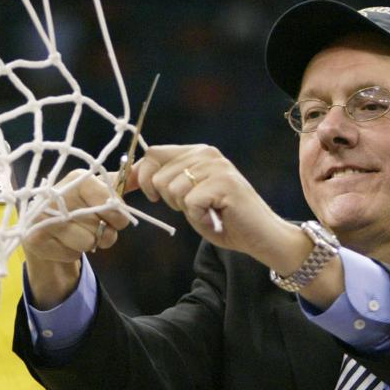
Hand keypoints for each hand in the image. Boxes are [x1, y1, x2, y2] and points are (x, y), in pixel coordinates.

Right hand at [23, 169, 130, 308]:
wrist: (44, 224)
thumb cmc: (78, 205)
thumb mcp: (99, 190)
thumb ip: (122, 182)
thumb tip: (141, 173)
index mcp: (78, 179)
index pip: (110, 202)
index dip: (118, 216)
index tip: (115, 219)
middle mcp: (59, 194)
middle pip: (101, 226)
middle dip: (105, 233)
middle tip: (95, 227)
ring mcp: (44, 217)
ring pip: (87, 242)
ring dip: (88, 244)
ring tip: (79, 234)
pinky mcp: (36, 238)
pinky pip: (71, 254)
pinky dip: (72, 252)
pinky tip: (64, 242)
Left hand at [126, 144, 305, 267]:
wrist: (262, 236)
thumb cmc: (223, 219)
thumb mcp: (187, 199)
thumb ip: (165, 184)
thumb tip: (127, 177)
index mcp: (197, 152)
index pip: (154, 153)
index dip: (140, 175)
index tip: (140, 194)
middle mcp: (207, 153)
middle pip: (158, 175)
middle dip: (168, 200)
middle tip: (194, 208)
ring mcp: (217, 167)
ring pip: (172, 190)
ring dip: (186, 210)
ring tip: (208, 212)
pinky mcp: (224, 183)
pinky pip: (190, 203)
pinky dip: (199, 218)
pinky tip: (215, 218)